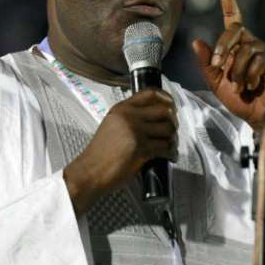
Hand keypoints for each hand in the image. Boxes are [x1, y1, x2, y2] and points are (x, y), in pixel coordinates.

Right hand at [62, 89, 177, 213]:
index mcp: (122, 108)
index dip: (166, 98)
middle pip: (164, 111)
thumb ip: (130, 117)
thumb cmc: (101, 152)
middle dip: (173, 122)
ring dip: (173, 138)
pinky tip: (169, 155)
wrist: (91, 171)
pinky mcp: (141, 149)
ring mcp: (136, 132)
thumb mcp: (112, 124)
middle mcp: (129, 117)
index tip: (172, 106)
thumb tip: (155, 117)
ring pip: (168, 129)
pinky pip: (165, 147)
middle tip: (172, 130)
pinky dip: (171, 152)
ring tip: (170, 144)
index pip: (150, 93)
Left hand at [191, 0, 264, 131]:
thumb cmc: (239, 100)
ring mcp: (262, 50)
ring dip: (238, 69)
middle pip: (234, 29)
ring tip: (240, 85)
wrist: (258, 116)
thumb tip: (197, 41)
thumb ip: (206, 63)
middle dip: (223, 48)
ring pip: (245, 47)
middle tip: (219, 66)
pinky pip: (257, 59)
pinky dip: (250, 75)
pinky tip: (252, 85)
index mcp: (235, 45)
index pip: (232, 16)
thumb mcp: (215, 82)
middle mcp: (249, 42)